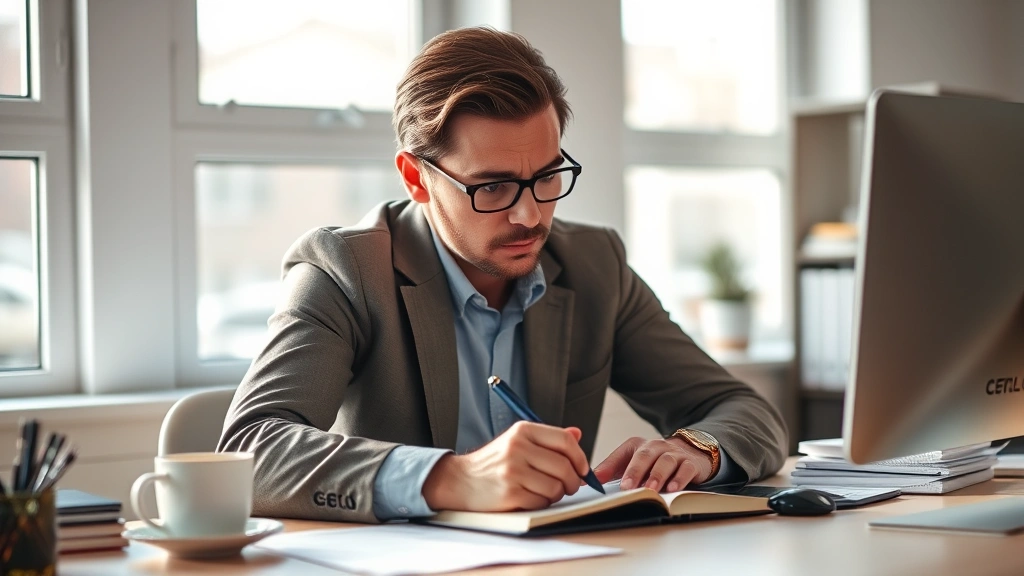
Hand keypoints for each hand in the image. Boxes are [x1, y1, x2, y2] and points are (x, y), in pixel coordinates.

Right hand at [421, 421, 591, 511]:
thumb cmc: (493, 463)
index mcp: (522, 430)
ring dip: (557, 494)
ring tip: (545, 491)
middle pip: (565, 466)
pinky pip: (542, 502)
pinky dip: (542, 503)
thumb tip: (577, 434)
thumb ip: (548, 439)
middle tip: (569, 486)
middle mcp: (517, 447)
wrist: (461, 481)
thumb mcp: (517, 441)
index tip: (583, 469)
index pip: (565, 441)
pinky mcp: (510, 493)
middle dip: (573, 481)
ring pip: (556, 487)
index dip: (580, 457)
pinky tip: (531, 497)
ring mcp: (513, 471)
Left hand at [593, 436, 713, 492]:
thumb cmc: (654, 460)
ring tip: (651, 489)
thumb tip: (587, 481)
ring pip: (665, 462)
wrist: (689, 451)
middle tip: (627, 487)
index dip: (610, 465)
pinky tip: (672, 489)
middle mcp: (655, 446)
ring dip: (657, 476)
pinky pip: (685, 469)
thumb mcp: (631, 461)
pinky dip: (679, 479)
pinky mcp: (690, 463)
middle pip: (644, 456)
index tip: (600, 480)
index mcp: (637, 445)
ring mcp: (674, 454)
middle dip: (635, 471)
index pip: (622, 454)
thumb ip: (610, 469)